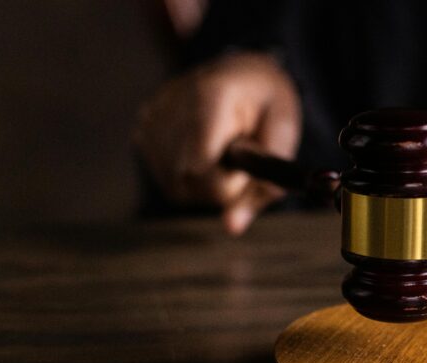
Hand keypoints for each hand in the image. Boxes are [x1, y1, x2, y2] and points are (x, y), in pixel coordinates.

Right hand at [132, 52, 300, 234]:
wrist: (242, 71)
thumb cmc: (268, 104)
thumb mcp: (284, 136)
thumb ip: (264, 184)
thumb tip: (232, 228)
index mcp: (211, 95)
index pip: (200, 166)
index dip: (226, 183)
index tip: (244, 168)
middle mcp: (172, 102)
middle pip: (186, 181)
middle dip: (219, 185)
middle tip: (239, 158)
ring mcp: (152, 115)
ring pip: (175, 186)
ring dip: (205, 184)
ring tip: (222, 151)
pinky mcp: (142, 128)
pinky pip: (166, 178)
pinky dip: (189, 176)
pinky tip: (203, 151)